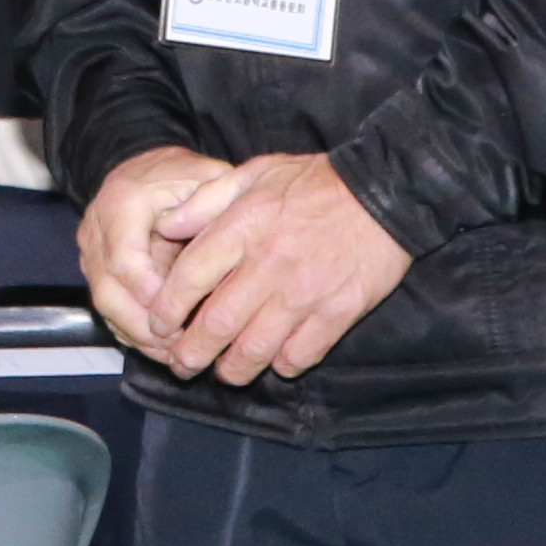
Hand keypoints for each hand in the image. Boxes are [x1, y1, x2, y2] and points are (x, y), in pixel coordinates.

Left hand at [144, 152, 414, 387]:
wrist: (385, 192)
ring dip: (233, 369)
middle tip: (182, 364)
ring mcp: (305, 292)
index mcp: (243, 227)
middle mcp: (268, 264)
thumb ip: (206, 201)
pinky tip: (274, 361)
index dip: (167, 309)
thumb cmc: (315, 181)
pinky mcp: (339, 312)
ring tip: (224, 372)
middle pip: (216, 324)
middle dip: (191, 353)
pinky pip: (301, 354)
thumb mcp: (254, 173)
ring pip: (255, 348)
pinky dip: (282, 365)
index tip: (159, 324)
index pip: (189, 278)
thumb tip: (164, 226)